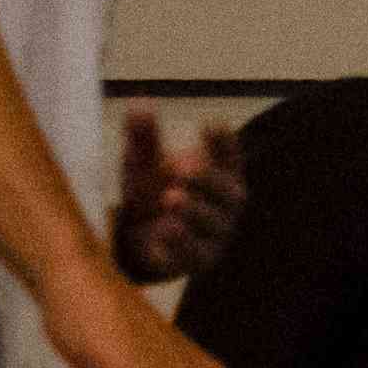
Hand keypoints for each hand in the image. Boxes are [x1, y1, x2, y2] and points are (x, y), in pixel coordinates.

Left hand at [110, 108, 246, 284]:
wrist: (139, 246)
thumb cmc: (151, 197)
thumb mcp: (144, 166)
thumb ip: (145, 140)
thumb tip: (141, 105)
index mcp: (219, 178)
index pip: (229, 158)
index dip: (223, 142)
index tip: (211, 123)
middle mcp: (225, 208)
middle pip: (228, 192)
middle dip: (208, 179)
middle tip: (183, 166)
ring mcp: (215, 237)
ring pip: (213, 225)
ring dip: (194, 210)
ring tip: (172, 197)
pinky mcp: (197, 262)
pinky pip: (194, 255)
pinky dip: (182, 243)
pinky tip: (166, 229)